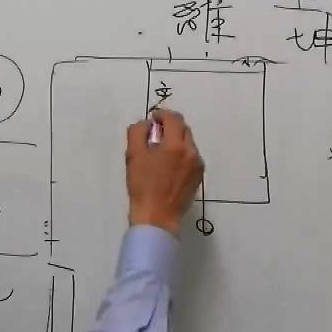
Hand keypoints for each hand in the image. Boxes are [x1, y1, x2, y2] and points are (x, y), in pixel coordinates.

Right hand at [125, 109, 203, 236]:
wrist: (157, 217)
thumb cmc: (143, 186)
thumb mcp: (133, 156)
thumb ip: (138, 133)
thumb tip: (146, 124)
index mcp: (176, 145)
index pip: (174, 118)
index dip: (162, 115)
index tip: (153, 120)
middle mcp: (192, 152)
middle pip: (183, 129)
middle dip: (170, 127)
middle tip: (155, 135)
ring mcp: (198, 166)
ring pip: (188, 144)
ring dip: (176, 141)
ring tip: (160, 152)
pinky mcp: (198, 177)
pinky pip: (191, 158)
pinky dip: (181, 155)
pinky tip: (168, 166)